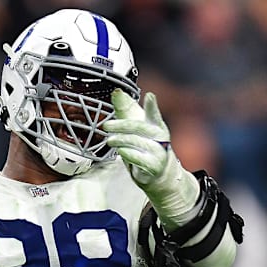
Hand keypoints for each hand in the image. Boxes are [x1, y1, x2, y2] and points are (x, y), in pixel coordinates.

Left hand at [104, 89, 199, 229]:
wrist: (160, 173)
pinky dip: (129, 154)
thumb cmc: (146, 147)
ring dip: (121, 140)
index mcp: (156, 125)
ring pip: (138, 142)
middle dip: (121, 125)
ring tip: (110, 140)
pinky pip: (140, 159)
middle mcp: (160, 137)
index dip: (152, 105)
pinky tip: (121, 151)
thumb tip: (116, 92)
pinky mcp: (155, 166)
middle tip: (106, 126)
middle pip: (140, 128)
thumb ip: (126, 110)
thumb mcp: (136, 127)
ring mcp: (159, 152)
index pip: (154, 114)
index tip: (150, 96)